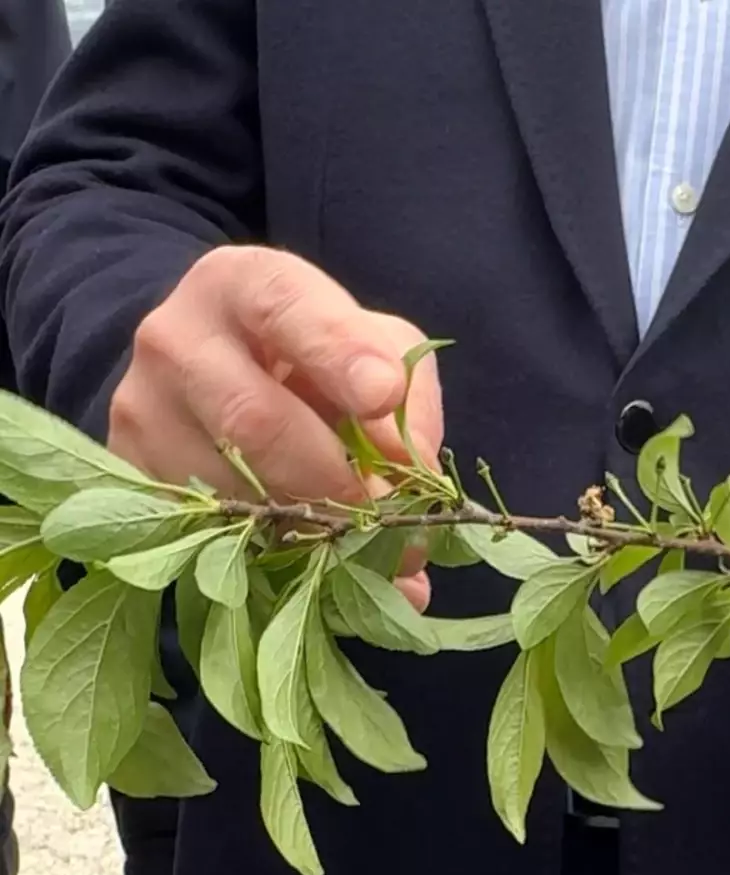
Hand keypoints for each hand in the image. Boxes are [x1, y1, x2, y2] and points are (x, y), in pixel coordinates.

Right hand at [109, 246, 442, 608]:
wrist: (213, 370)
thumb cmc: (310, 353)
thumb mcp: (370, 345)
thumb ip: (407, 391)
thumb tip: (417, 470)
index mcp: (242, 285)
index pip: (285, 307)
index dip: (338, 351)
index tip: (383, 395)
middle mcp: (176, 338)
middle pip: (255, 420)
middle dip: (334, 477)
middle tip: (386, 512)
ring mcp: (142, 409)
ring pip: (232, 490)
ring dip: (310, 527)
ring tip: (357, 538)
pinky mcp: (132, 473)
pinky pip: (209, 531)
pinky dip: (276, 553)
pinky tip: (314, 555)